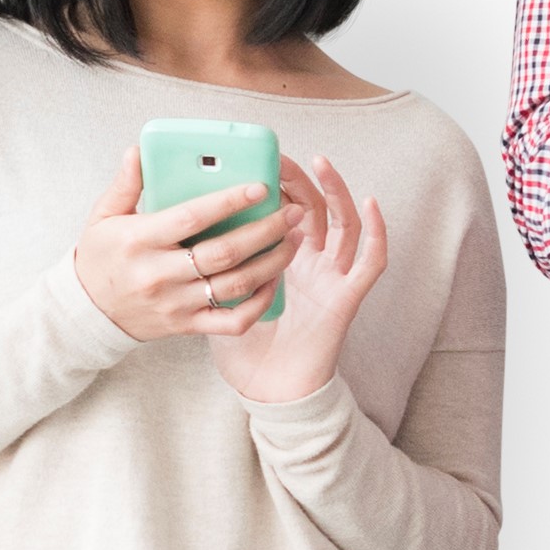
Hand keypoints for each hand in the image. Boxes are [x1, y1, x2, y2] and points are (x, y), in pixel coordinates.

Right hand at [73, 146, 304, 342]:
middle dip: (265, 230)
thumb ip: (125, 184)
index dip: (229, 201)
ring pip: (234, 285)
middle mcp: (158, 274)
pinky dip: (258, 303)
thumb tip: (139, 150)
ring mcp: (175, 304)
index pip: (191, 218)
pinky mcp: (186, 326)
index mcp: (138, 240)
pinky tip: (274, 280)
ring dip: (271, 262)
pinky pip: (231, 321)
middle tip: (292, 212)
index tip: (260, 186)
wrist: (88, 312)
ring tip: (294, 240)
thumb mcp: (103, 216)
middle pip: (223, 252)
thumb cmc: (101, 257)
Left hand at [207, 155, 390, 403]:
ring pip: (343, 224)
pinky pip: (370, 261)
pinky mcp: (346, 297)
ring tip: (320, 163)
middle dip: (299, 180)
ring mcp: (331, 278)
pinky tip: (371, 204)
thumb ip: (204, 264)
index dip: (275, 184)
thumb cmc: (243, 352)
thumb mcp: (216, 296)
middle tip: (280, 156)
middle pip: (312, 209)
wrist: (267, 394)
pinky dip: (377, 232)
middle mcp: (310, 265)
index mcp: (281, 261)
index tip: (255, 159)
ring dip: (336, 191)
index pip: (281, 210)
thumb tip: (172, 228)